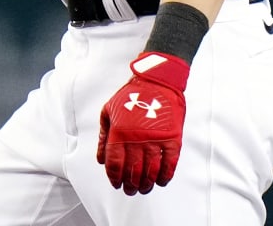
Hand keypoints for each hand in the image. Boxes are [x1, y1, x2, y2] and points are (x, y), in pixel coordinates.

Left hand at [97, 52, 190, 195]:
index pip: (115, 165)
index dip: (115, 178)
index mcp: (119, 133)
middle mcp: (136, 140)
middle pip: (132, 172)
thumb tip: (100, 159)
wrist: (157, 81)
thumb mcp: (108, 111)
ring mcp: (155, 140)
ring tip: (145, 188)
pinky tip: (161, 181)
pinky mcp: (172, 139)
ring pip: (150, 171)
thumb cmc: (132, 94)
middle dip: (130, 185)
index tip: (116, 184)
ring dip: (147, 184)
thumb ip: (103, 137)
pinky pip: (169, 164)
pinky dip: (165, 176)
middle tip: (131, 191)